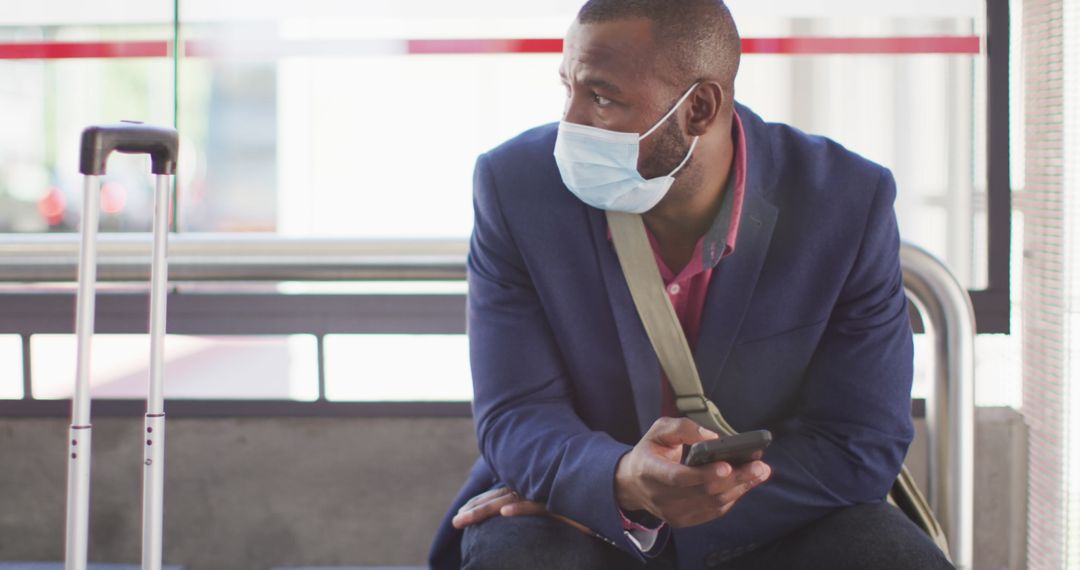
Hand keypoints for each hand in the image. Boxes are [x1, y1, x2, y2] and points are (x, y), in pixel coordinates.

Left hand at [450, 486, 599, 537]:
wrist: (617, 488)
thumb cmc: (592, 500)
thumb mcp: (564, 508)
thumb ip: (550, 509)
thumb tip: (534, 515)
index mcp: (535, 488)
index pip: (502, 494)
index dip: (482, 502)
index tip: (464, 512)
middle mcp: (537, 488)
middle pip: (498, 497)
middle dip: (475, 508)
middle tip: (455, 522)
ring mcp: (546, 493)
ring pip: (508, 501)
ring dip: (484, 509)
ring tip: (464, 519)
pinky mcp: (560, 501)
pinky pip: (536, 505)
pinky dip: (519, 508)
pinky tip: (504, 513)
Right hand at [615, 417, 771, 527]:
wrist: (635, 483)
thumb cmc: (651, 451)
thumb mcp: (658, 431)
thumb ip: (682, 428)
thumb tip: (712, 437)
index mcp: (650, 471)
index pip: (677, 477)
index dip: (703, 474)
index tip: (727, 465)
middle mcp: (660, 497)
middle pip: (703, 492)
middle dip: (735, 479)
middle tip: (759, 466)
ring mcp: (672, 513)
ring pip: (712, 504)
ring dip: (740, 488)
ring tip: (760, 472)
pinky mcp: (683, 520)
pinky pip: (713, 511)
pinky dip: (733, 497)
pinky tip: (746, 483)